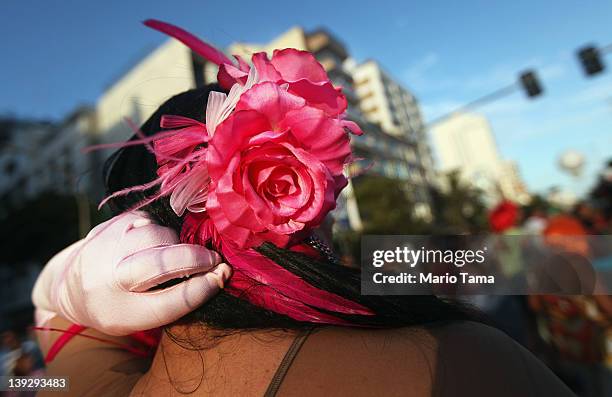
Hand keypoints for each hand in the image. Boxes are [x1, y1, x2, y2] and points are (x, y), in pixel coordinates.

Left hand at [32, 211, 230, 334]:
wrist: (71, 288)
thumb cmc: (120, 306)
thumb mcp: (143, 317)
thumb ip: (176, 299)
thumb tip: (219, 273)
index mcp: (121, 314)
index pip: (170, 302)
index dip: (203, 288)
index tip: (223, 275)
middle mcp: (108, 281)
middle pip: (160, 264)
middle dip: (195, 259)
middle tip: (215, 260)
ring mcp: (105, 248)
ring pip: (156, 235)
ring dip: (176, 242)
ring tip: (176, 253)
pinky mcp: (108, 226)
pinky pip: (147, 219)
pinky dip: (160, 229)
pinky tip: (156, 240)